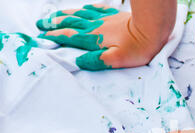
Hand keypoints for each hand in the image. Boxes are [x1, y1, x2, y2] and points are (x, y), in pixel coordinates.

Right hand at [36, 4, 167, 69]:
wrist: (153, 29)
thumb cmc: (138, 48)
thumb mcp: (117, 60)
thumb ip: (97, 61)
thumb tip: (79, 62)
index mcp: (94, 39)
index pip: (70, 37)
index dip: (55, 37)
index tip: (42, 38)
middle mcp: (96, 27)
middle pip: (71, 23)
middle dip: (54, 24)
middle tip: (40, 24)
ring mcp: (105, 19)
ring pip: (80, 14)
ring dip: (65, 15)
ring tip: (53, 15)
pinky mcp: (115, 15)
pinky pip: (95, 9)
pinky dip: (85, 8)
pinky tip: (83, 8)